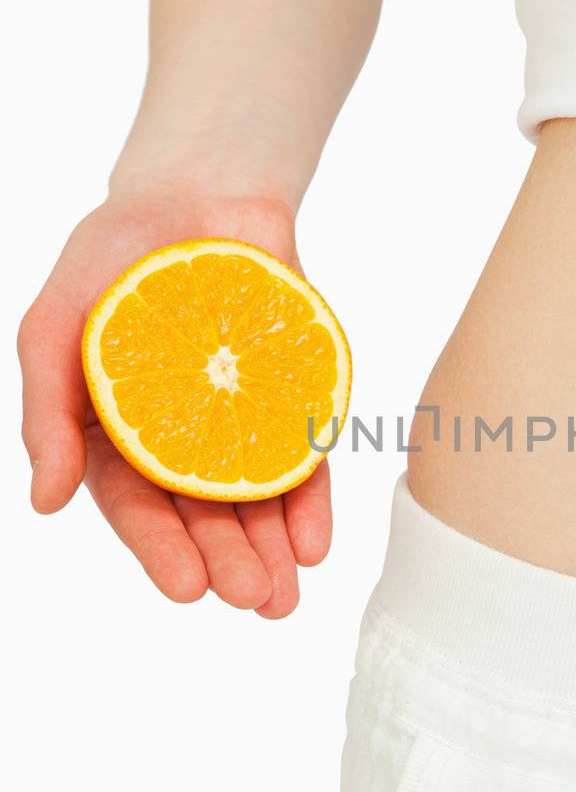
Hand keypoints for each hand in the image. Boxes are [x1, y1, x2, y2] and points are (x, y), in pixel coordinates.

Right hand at [17, 187, 331, 617]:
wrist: (193, 191)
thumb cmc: (109, 260)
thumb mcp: (54, 331)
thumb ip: (47, 417)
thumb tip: (43, 503)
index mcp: (116, 436)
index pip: (137, 506)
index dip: (162, 550)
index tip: (189, 590)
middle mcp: (180, 439)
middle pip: (204, 514)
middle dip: (230, 561)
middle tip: (255, 600)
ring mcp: (240, 418)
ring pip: (257, 498)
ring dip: (273, 549)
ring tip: (288, 595)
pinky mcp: (290, 395)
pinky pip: (303, 455)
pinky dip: (311, 500)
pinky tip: (317, 542)